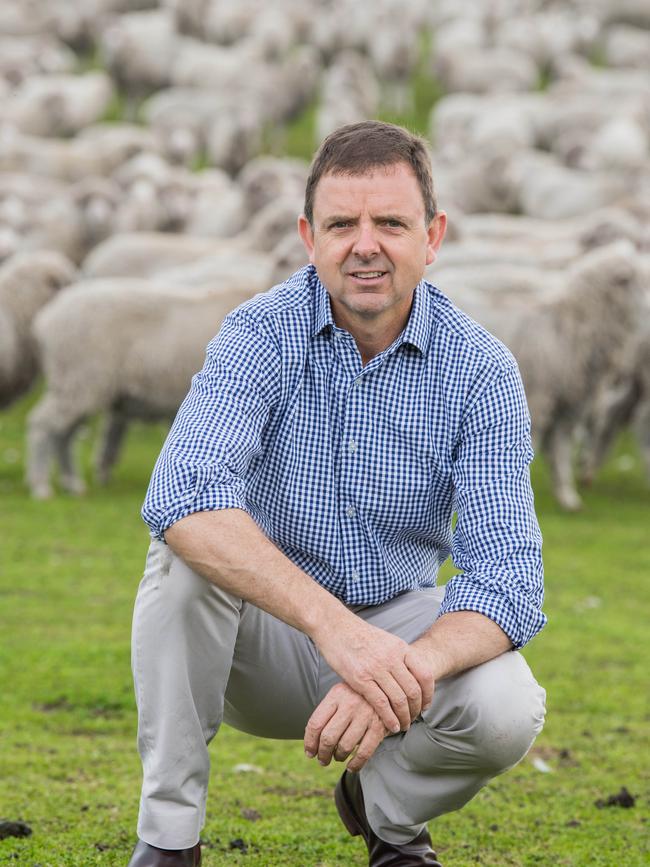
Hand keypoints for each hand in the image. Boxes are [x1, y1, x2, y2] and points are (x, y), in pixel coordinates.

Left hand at [304, 682, 387, 770]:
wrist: (389, 687)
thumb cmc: (358, 695)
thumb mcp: (341, 694)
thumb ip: (327, 712)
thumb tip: (311, 740)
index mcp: (336, 694)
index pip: (315, 723)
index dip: (310, 743)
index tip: (310, 753)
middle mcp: (350, 704)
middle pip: (328, 738)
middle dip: (323, 754)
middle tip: (323, 760)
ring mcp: (365, 715)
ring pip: (344, 746)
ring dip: (338, 757)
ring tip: (338, 757)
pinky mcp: (379, 726)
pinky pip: (364, 753)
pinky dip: (355, 764)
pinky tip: (351, 766)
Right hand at [313, 617, 434, 732]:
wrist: (335, 626)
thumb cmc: (359, 635)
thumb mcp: (386, 640)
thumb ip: (399, 656)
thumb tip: (410, 675)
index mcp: (400, 648)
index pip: (425, 674)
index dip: (429, 694)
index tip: (426, 705)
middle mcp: (391, 658)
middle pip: (413, 691)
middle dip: (416, 709)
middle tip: (414, 719)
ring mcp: (376, 668)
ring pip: (399, 700)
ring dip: (404, 717)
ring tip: (403, 725)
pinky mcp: (360, 679)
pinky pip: (381, 704)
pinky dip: (389, 718)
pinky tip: (391, 725)